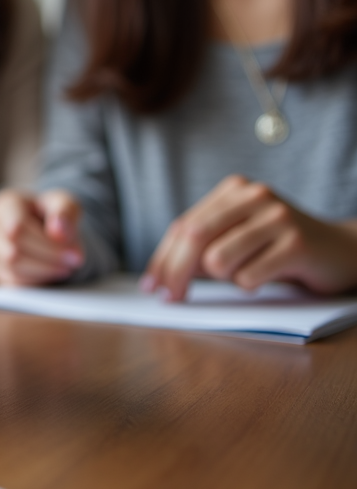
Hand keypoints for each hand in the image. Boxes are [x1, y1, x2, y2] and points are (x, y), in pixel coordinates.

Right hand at [0, 188, 83, 285]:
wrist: (46, 226)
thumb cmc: (52, 213)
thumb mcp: (64, 203)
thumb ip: (65, 211)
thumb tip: (59, 233)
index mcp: (6, 206)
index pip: (17, 227)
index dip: (47, 244)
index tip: (75, 253)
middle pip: (14, 251)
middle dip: (49, 260)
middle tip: (75, 261)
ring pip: (12, 270)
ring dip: (44, 272)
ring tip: (66, 266)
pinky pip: (14, 283)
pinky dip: (38, 281)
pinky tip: (53, 271)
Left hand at [143, 175, 356, 300]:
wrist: (341, 250)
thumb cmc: (278, 246)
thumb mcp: (237, 237)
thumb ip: (202, 247)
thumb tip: (161, 276)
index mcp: (233, 189)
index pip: (183, 225)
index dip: (162, 258)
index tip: (150, 286)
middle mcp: (253, 195)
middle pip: (193, 238)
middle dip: (175, 273)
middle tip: (170, 299)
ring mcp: (276, 217)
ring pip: (217, 260)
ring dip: (226, 278)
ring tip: (249, 272)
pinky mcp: (296, 244)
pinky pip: (248, 277)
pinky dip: (251, 285)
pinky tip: (268, 275)